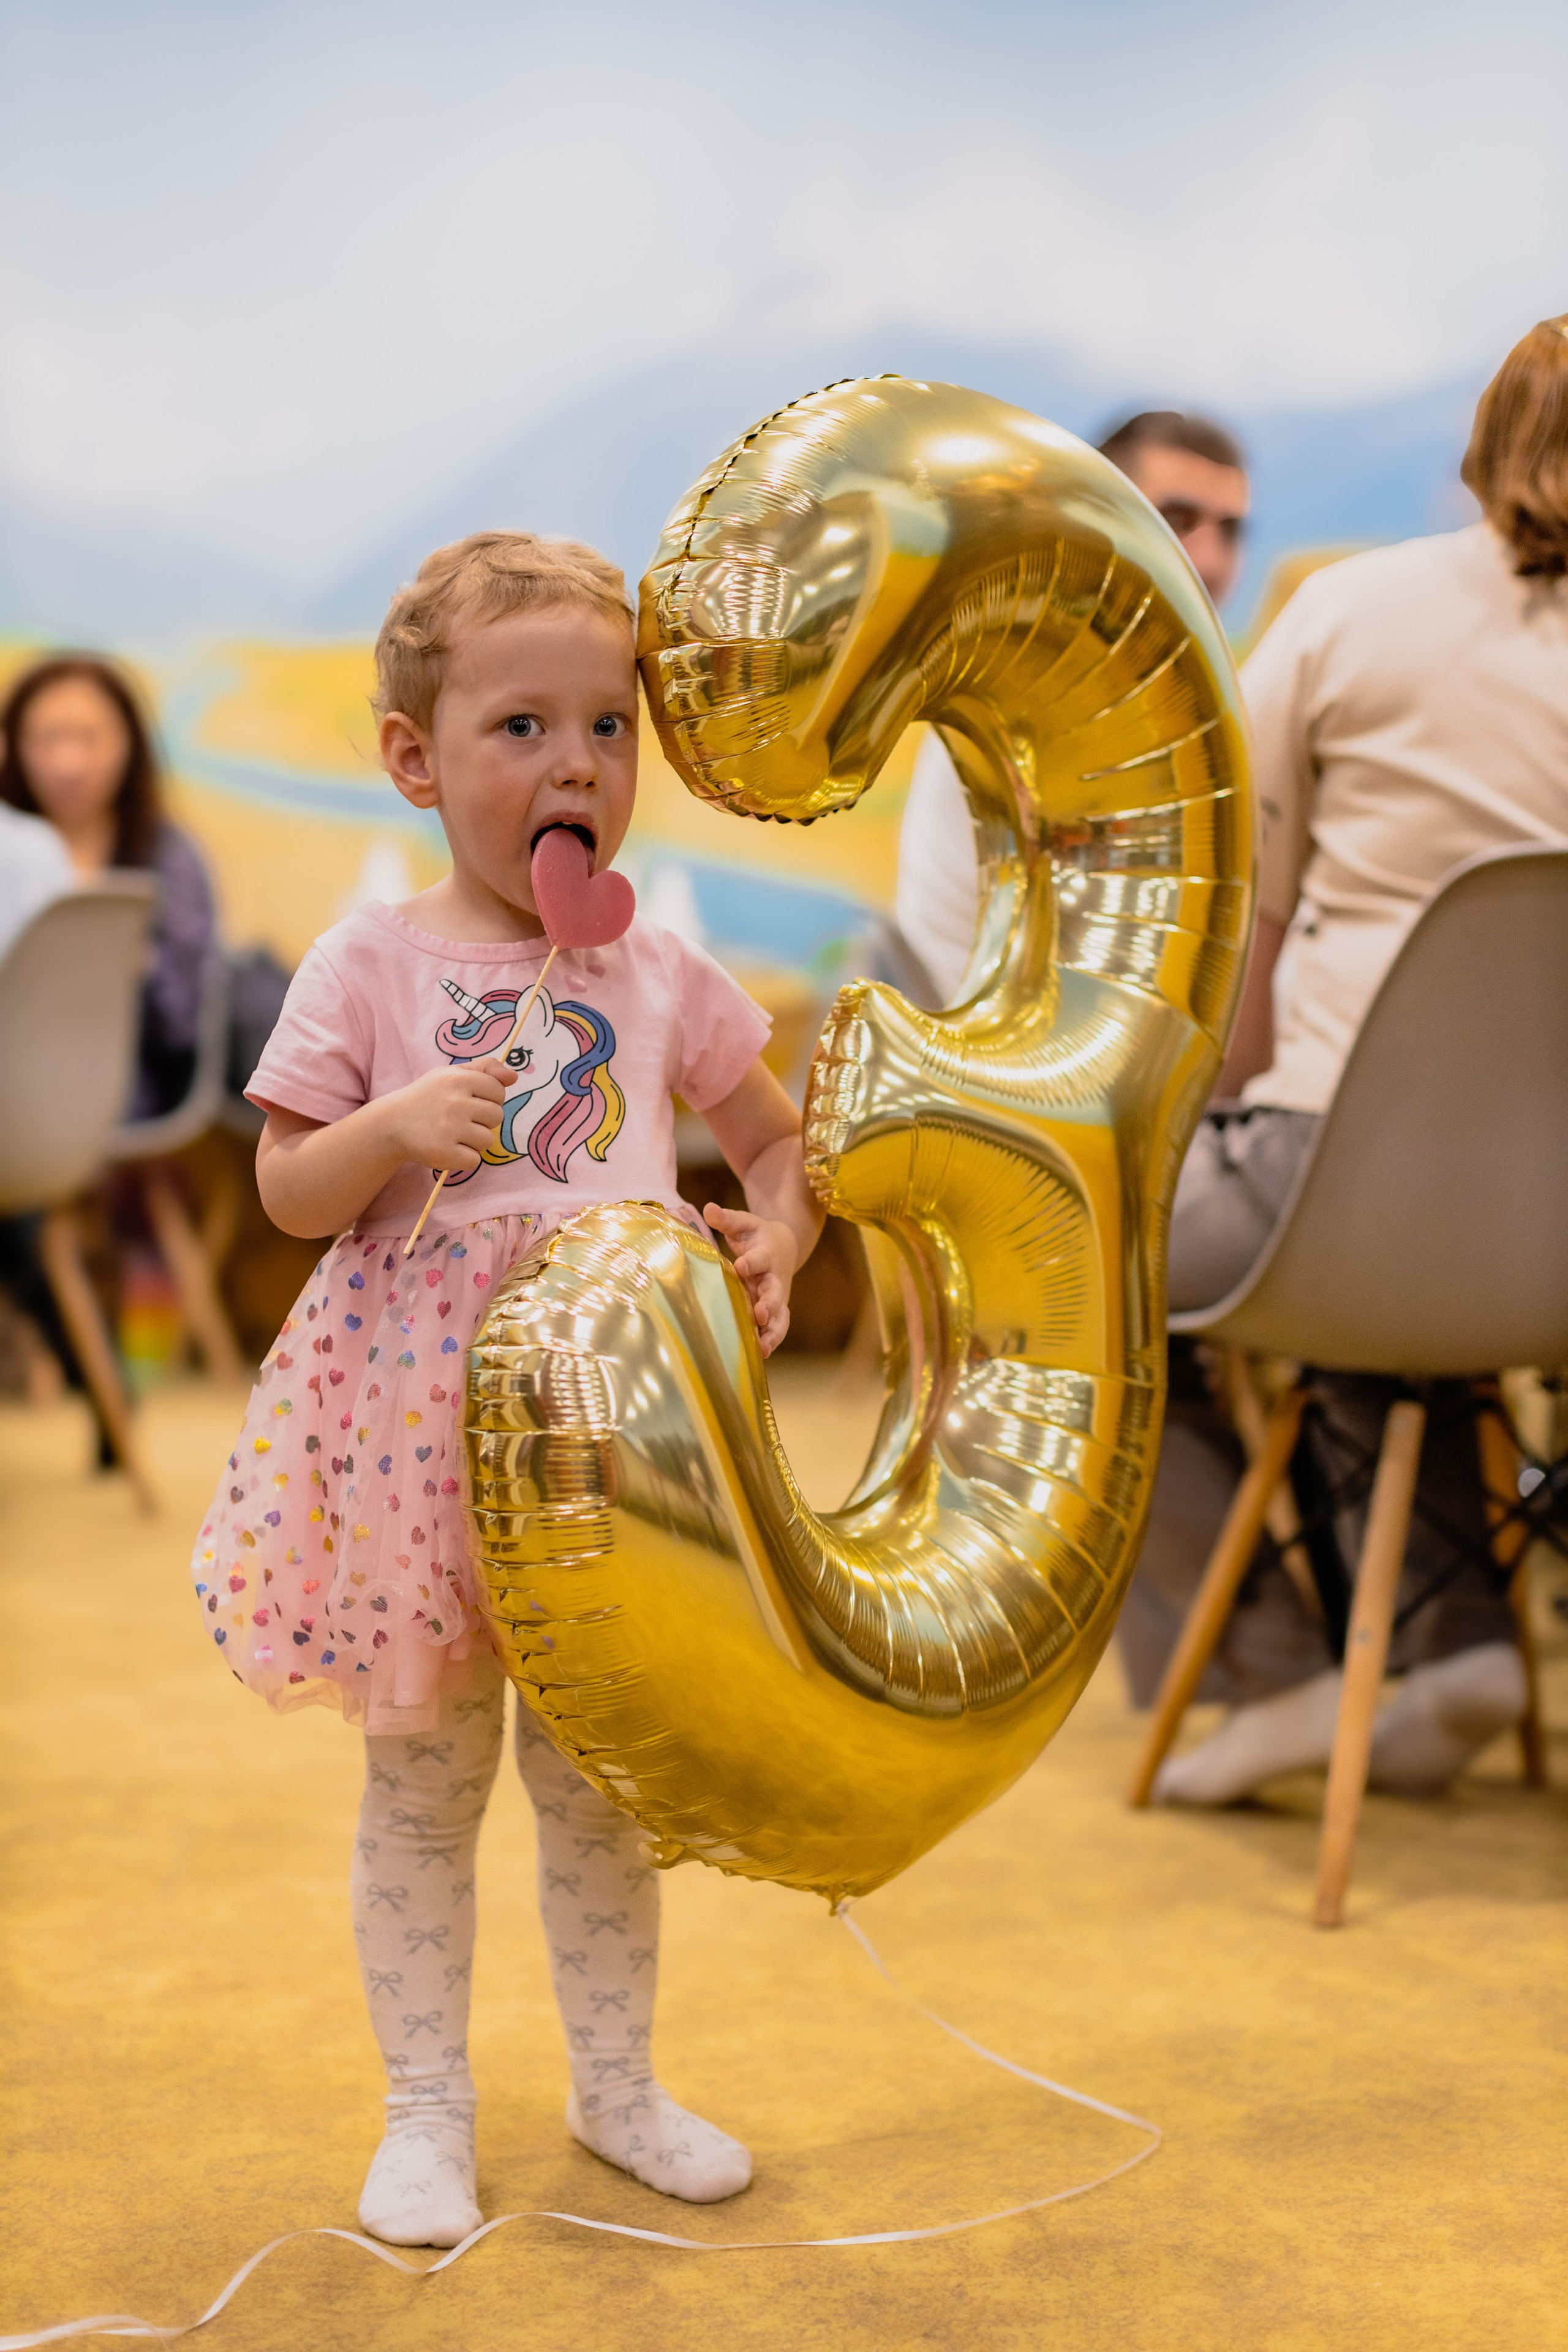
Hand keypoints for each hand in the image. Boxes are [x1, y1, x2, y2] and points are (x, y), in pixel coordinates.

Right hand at [382, 1059, 510, 1175]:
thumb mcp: (452, 1074)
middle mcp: (454, 1102)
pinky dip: (464, 1158)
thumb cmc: (428, 1097)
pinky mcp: (443, 1152)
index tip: (470, 1101)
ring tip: (452, 1134)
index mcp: (458, 1079)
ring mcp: (449, 1128)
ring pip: (487, 1140)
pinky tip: (448, 1148)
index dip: (488, 1098)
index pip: (498, 1091)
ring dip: (474, 1141)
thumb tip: (514, 1076)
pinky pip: (474, 1160)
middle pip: (497, 1116)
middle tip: (459, 1119)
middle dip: (482, 1120)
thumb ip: (485, 1069)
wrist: (392, 1123)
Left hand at [705, 1204, 798, 1356]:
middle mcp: (774, 1277)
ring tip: (763, 1346)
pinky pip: (777, 1328)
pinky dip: (771, 1341)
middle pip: (775, 1291)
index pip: (760, 1258)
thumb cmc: (756, 1236)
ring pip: (780, 1315)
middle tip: (761, 1314)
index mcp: (766, 1253)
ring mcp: (777, 1296)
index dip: (752, 1262)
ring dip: (773, 1331)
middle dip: (769, 1303)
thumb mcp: (743, 1223)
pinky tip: (760, 1355)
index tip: (742, 1266)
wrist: (785, 1246)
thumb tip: (708, 1208)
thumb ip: (726, 1219)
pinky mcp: (776, 1310)